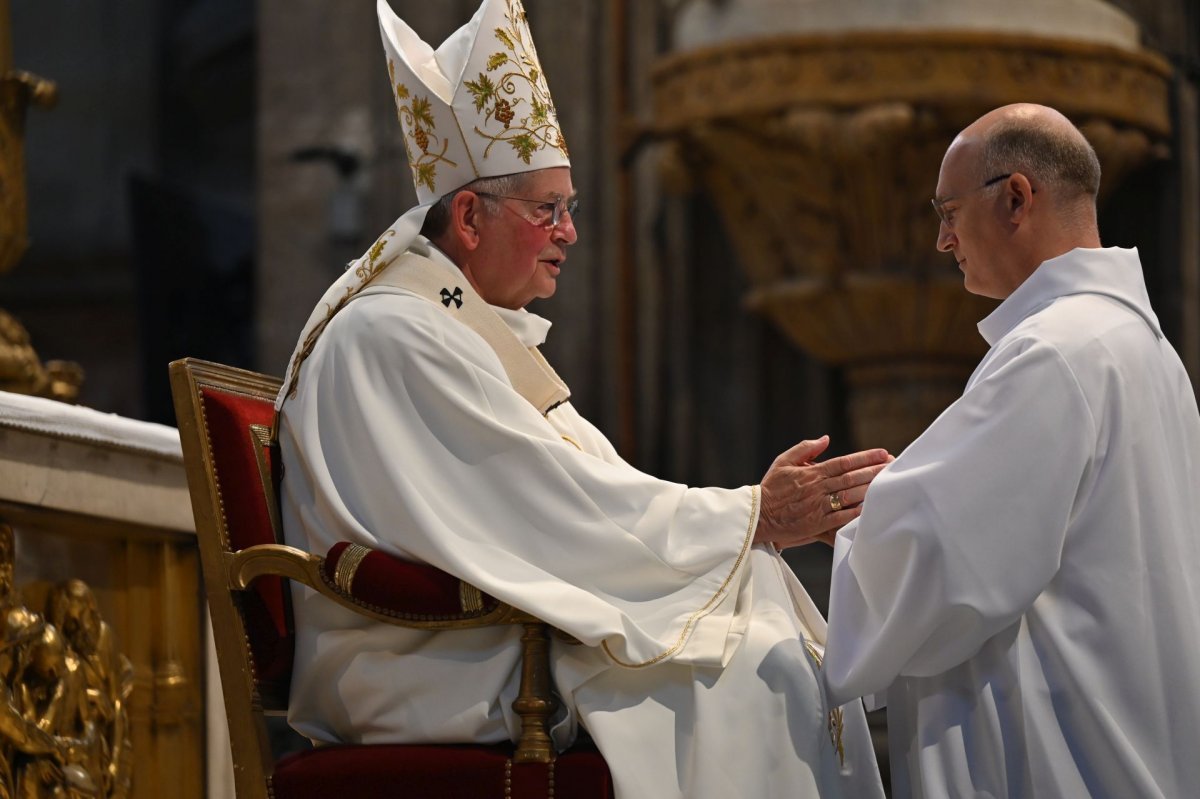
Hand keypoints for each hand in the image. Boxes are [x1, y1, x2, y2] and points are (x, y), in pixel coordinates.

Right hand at [754, 435, 889, 549]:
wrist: (758, 515)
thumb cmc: (770, 487)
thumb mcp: (783, 461)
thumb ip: (805, 448)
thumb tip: (825, 439)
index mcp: (811, 472)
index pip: (844, 462)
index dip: (865, 457)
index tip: (883, 453)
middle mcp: (817, 488)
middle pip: (852, 478)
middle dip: (875, 471)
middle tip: (893, 467)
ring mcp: (818, 506)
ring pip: (850, 495)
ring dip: (870, 489)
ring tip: (887, 484)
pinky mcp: (817, 523)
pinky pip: (842, 517)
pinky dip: (857, 512)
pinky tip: (871, 508)